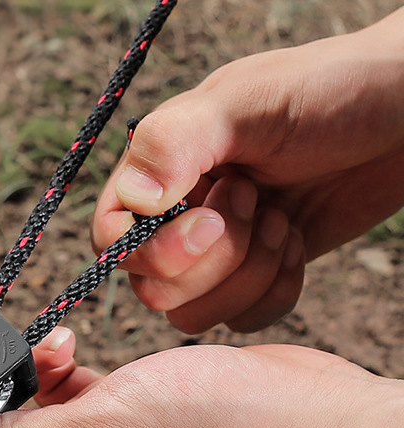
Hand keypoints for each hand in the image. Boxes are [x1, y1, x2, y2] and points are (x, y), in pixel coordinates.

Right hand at [91, 7, 403, 333]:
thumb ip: (176, 142)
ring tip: (284, 219)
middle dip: (218, 258)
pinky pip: (242, 321)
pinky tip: (298, 242)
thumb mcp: (248, 101)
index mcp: (158, 175)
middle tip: (259, 199)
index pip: (113, 241)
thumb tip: (131, 201)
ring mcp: (215, 254)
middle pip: (155, 290)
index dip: (153, 252)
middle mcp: (175, 219)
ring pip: (195, 316)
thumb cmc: (331, 90)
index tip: (211, 223)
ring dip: (249, 275)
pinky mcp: (255, 277)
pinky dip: (276, 291)